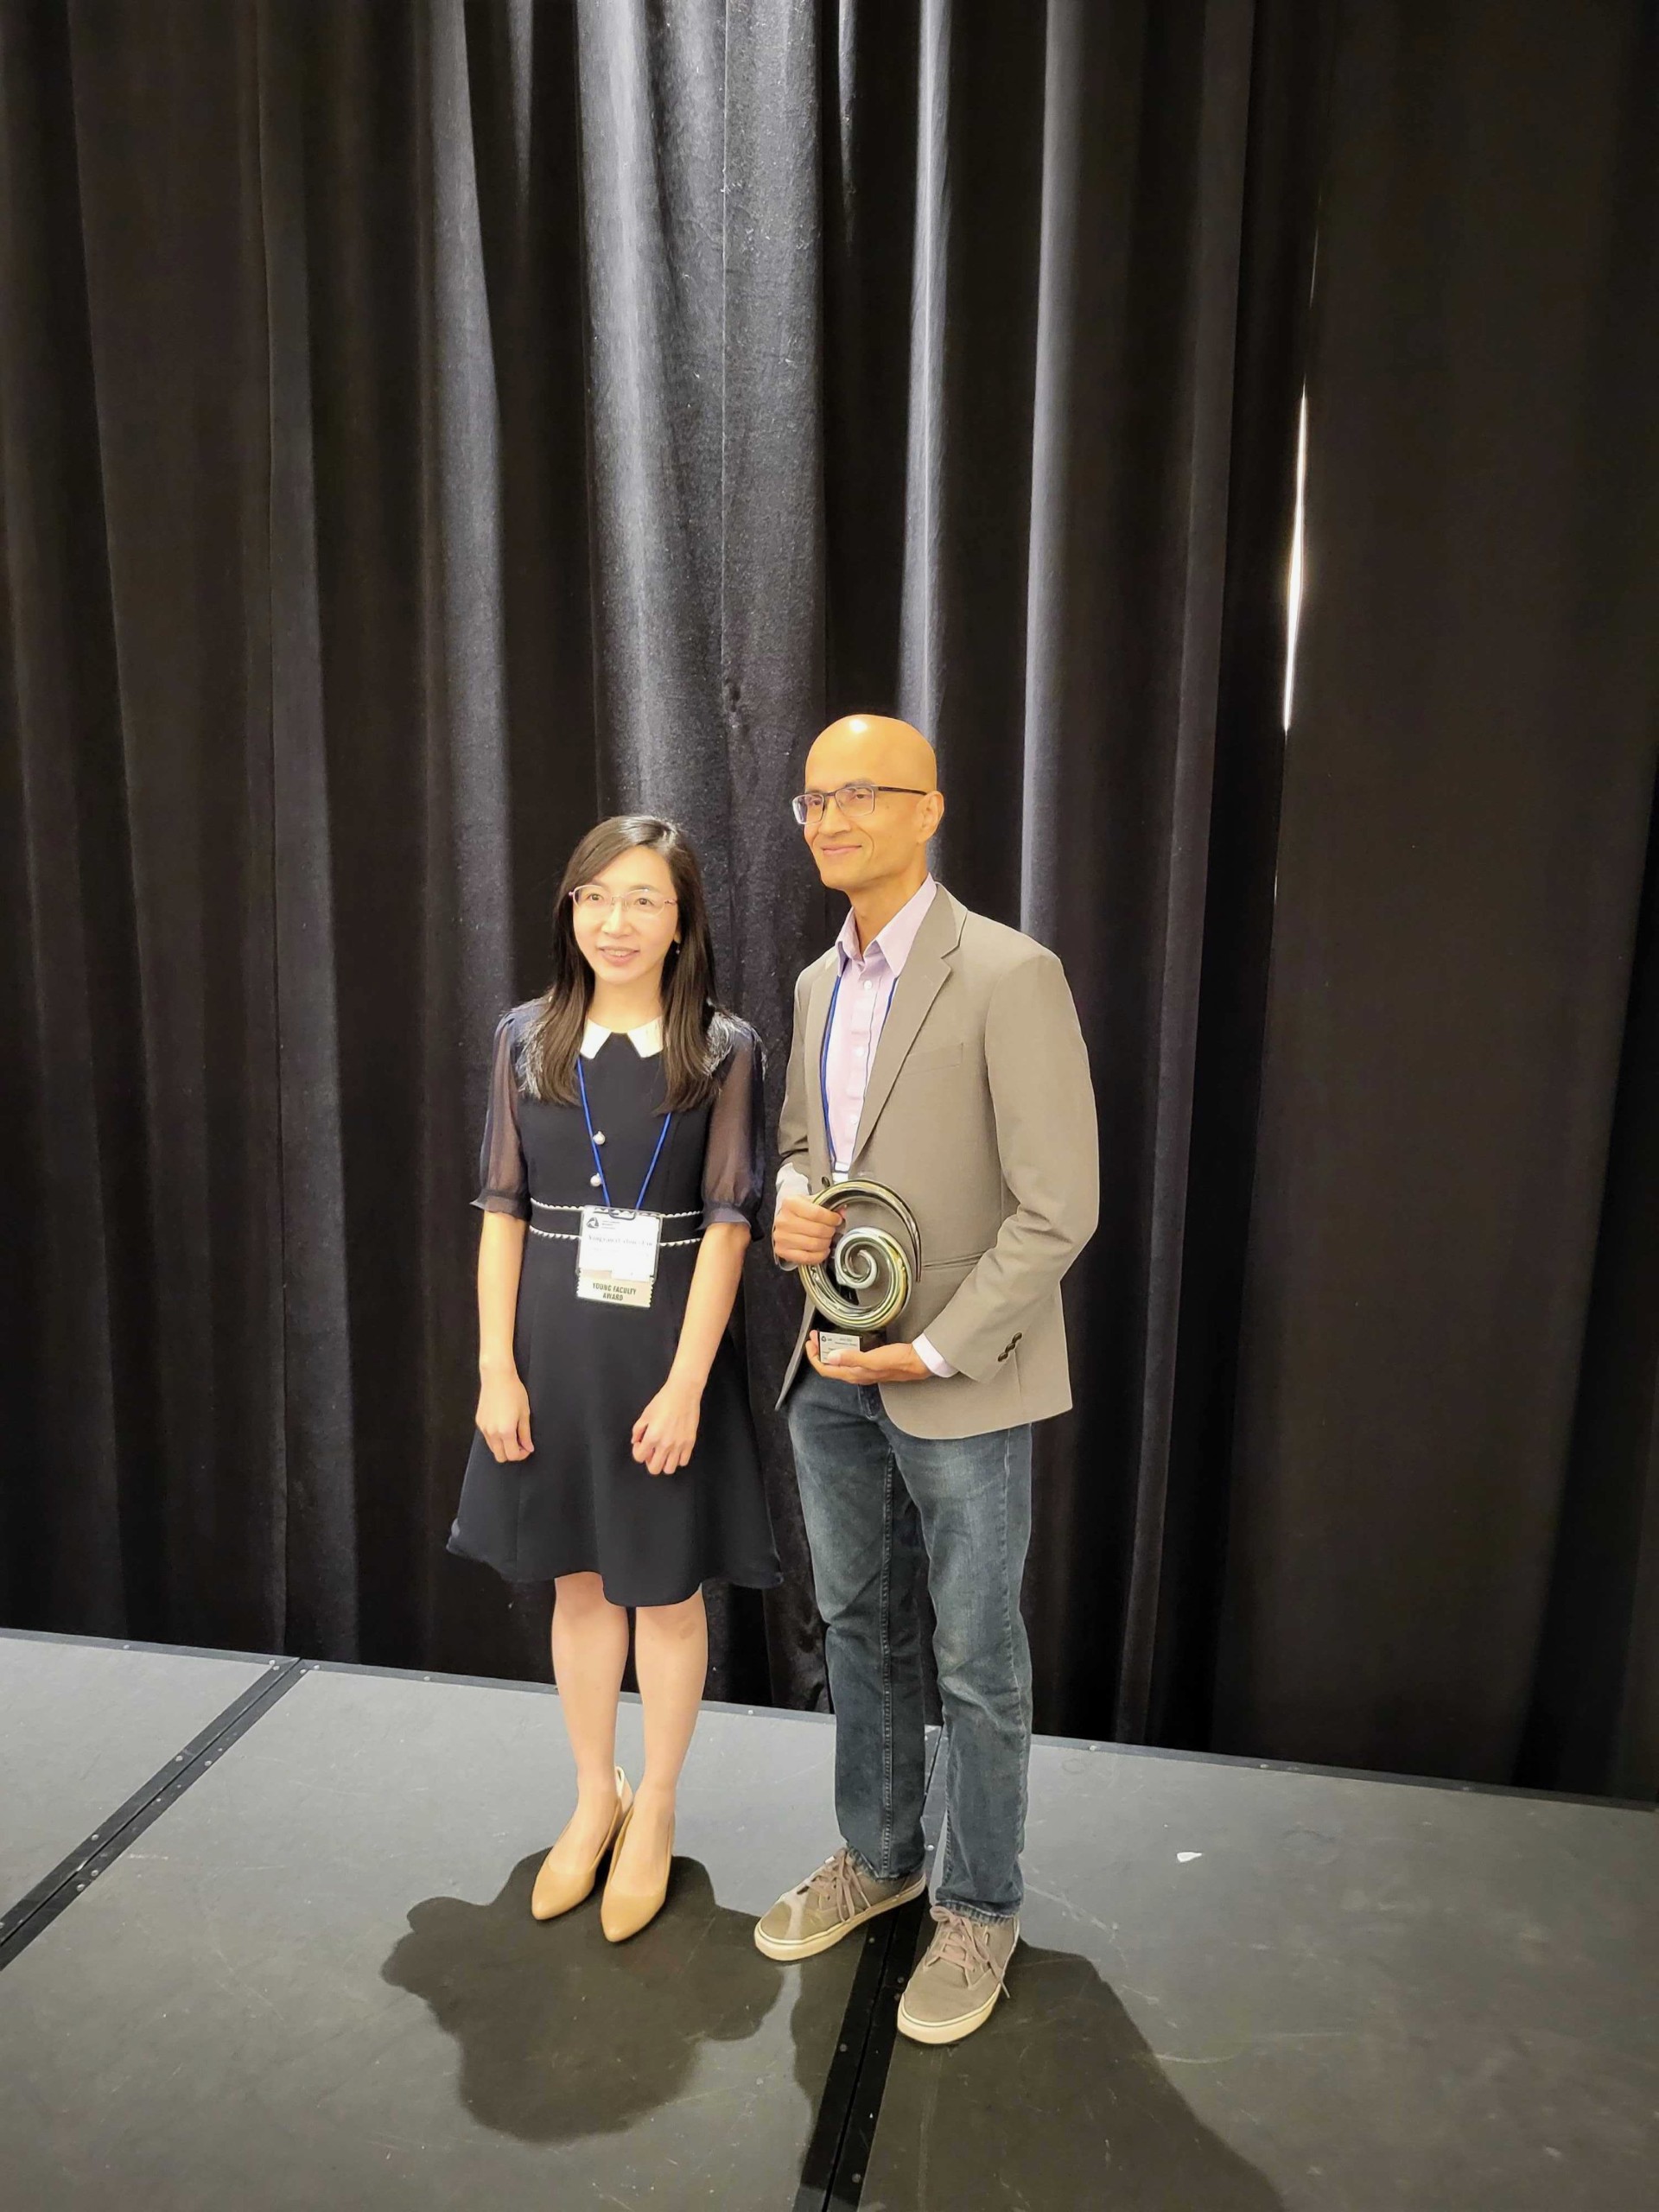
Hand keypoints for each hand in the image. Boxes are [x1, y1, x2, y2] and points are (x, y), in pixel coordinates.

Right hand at [476, 1367, 532, 1460]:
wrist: (497, 1377)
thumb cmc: (513, 1391)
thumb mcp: (525, 1413)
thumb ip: (525, 1434)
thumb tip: (528, 1447)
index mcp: (505, 1431)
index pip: (512, 1455)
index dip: (522, 1454)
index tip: (527, 1447)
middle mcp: (492, 1432)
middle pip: (500, 1457)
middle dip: (511, 1454)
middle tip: (520, 1443)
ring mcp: (484, 1428)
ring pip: (493, 1449)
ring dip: (503, 1447)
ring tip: (512, 1434)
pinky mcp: (479, 1422)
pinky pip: (487, 1438)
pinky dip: (496, 1439)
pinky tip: (503, 1426)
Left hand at [631, 1374, 701, 1473]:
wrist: (683, 1393)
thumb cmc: (664, 1401)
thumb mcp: (645, 1414)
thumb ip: (637, 1430)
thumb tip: (635, 1441)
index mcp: (652, 1437)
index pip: (639, 1457)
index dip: (638, 1452)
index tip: (641, 1444)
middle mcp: (665, 1444)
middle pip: (654, 1469)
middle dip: (650, 1462)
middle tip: (652, 1451)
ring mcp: (679, 1445)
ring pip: (669, 1469)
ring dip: (664, 1463)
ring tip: (664, 1452)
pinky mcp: (690, 1443)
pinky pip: (683, 1462)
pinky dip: (678, 1459)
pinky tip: (675, 1450)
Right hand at [773, 1192, 842, 1268]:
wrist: (784, 1221)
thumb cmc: (799, 1211)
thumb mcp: (811, 1202)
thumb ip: (827, 1205)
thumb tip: (843, 1212)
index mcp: (790, 1204)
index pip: (817, 1213)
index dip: (831, 1218)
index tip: (837, 1220)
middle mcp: (783, 1220)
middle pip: (817, 1230)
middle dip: (830, 1231)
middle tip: (832, 1230)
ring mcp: (782, 1237)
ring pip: (814, 1244)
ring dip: (826, 1243)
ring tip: (827, 1239)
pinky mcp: (782, 1251)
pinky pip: (807, 1257)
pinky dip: (819, 1255)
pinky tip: (823, 1250)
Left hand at [805, 1331, 929, 1384]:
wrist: (918, 1362)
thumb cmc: (899, 1361)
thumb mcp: (874, 1359)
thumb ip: (852, 1358)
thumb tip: (831, 1357)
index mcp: (854, 1375)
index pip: (826, 1370)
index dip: (814, 1357)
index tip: (810, 1343)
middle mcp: (856, 1375)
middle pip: (830, 1366)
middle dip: (819, 1351)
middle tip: (815, 1336)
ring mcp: (863, 1370)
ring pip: (839, 1362)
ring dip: (830, 1349)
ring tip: (825, 1337)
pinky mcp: (870, 1364)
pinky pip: (850, 1358)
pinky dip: (842, 1349)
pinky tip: (844, 1341)